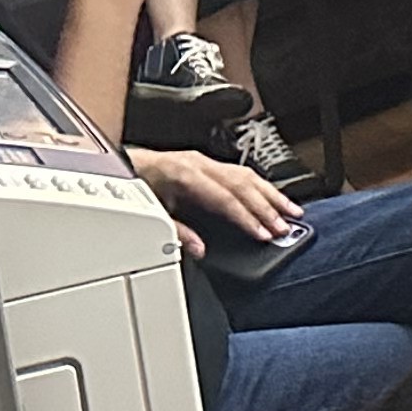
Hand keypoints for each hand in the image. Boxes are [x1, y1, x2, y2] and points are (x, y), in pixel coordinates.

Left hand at [130, 148, 297, 244]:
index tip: (264, 233)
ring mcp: (205, 161)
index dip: (246, 218)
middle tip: (286, 227)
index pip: (225, 199)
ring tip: (291, 211)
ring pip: (247, 175)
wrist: (121, 167)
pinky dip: (260, 186)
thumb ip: (177, 232)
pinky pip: (241, 172)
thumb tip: (200, 249)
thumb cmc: (134, 188)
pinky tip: (272, 196)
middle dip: (267, 208)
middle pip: (242, 185)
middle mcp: (199, 164)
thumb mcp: (151, 215)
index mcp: (185, 175)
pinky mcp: (208, 162)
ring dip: (271, 195)